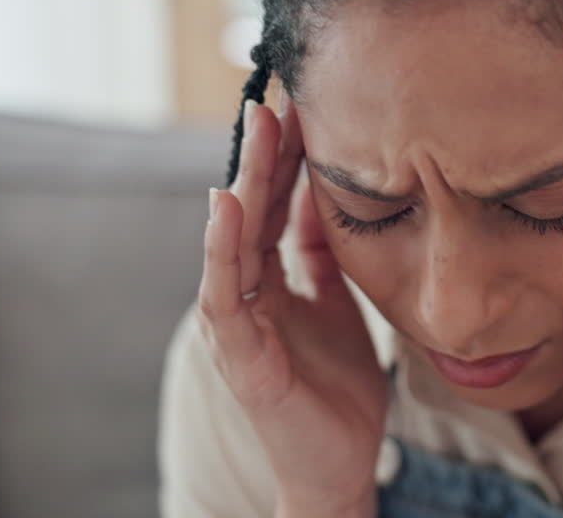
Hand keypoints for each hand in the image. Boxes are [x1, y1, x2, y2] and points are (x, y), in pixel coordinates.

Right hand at [200, 98, 385, 517]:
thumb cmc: (336, 386)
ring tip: (255, 132)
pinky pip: (227, 296)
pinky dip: (223, 249)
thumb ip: (322, 253)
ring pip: (233, 243)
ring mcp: (239, 326)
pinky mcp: (241, 358)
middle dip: (263, 156)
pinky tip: (228, 205)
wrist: (340, 465)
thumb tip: (323, 192)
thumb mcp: (339, 303)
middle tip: (273, 97)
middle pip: (250, 214)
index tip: (299, 105)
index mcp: (272, 282)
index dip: (284, 159)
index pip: (272, 207)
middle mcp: (248, 296)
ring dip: (244, 184)